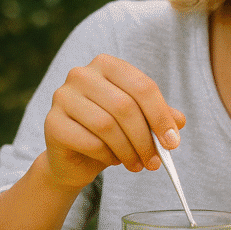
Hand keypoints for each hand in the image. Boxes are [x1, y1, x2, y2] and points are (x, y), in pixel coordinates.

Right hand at [42, 54, 185, 190]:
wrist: (75, 158)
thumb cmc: (111, 134)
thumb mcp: (140, 122)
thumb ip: (160, 117)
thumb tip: (178, 122)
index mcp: (108, 65)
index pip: (142, 86)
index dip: (160, 116)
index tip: (173, 143)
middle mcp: (82, 74)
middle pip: (125, 106)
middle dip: (145, 139)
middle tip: (155, 162)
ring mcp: (63, 96)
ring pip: (106, 125)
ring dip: (128, 150)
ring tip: (137, 164)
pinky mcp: (52, 122)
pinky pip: (89, 141)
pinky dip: (107, 156)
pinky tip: (112, 160)